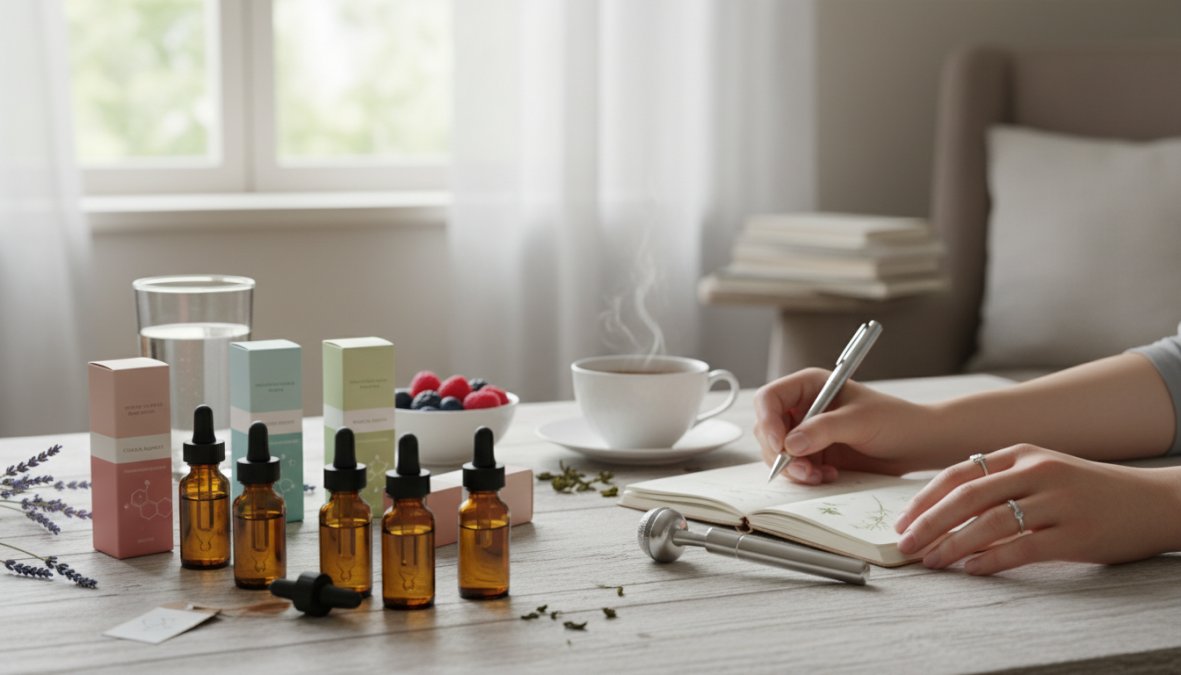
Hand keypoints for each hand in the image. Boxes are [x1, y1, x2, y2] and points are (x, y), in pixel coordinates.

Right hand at [754, 368, 934, 483]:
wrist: (916, 445)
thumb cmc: (895, 420)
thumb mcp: (860, 421)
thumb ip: (824, 429)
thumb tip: (790, 444)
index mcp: (809, 386)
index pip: (769, 399)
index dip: (768, 421)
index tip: (781, 446)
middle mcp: (803, 407)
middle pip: (767, 429)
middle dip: (780, 453)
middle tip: (804, 470)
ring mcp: (806, 432)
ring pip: (777, 452)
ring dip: (793, 469)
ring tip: (820, 476)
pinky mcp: (814, 454)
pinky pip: (794, 468)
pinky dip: (805, 477)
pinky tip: (829, 476)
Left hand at [894, 444, 1180, 574]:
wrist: (1153, 502)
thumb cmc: (1088, 490)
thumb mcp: (1042, 471)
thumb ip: (999, 482)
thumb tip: (946, 509)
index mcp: (1021, 454)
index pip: (959, 474)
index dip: (925, 499)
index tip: (902, 521)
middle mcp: (1036, 472)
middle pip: (967, 497)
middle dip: (928, 523)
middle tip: (904, 545)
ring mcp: (1057, 502)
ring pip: (989, 523)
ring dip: (952, 544)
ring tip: (930, 561)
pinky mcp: (1075, 533)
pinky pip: (1022, 548)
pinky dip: (991, 560)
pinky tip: (970, 570)